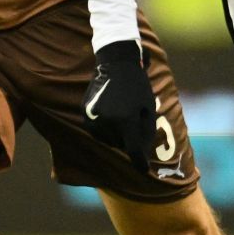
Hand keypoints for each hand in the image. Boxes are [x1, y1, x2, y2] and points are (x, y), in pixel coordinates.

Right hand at [83, 41, 157, 170]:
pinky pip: (97, 131)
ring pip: (108, 139)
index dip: (139, 162)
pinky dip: (105, 128)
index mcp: (127, 120)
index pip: (133, 150)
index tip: (144, 170)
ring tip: (121, 115)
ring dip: (116, 135)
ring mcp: (94, 118)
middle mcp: (108, 122)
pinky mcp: (85, 114)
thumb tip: (141, 152)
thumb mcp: (148, 108)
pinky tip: (110, 113)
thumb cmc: (137, 86)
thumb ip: (145, 131)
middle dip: (128, 139)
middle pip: (120, 144)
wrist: (116, 64)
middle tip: (133, 121)